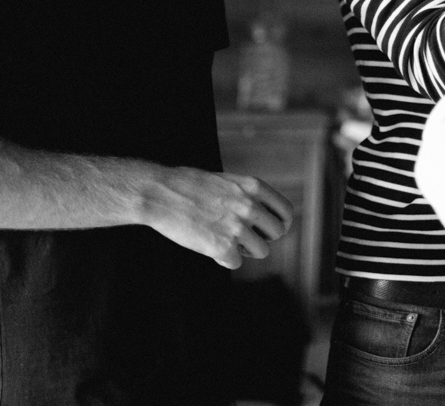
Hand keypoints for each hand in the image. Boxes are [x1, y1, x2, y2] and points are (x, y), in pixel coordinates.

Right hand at [142, 167, 294, 268]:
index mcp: (252, 187)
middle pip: (277, 233)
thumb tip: (261, 213)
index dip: (280, 223)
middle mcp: (249, 206)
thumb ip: (245, 195)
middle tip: (245, 239)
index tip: (270, 230)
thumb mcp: (225, 180)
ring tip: (227, 243)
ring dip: (245, 251)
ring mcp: (236, 227)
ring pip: (262, 251)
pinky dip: (224, 259)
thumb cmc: (186, 185)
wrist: (159, 194)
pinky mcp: (222, 247)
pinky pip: (235, 263)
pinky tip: (210, 248)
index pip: (285, 211)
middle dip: (263, 238)